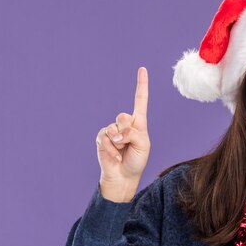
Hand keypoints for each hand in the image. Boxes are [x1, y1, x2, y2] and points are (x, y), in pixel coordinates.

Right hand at [95, 67, 150, 188]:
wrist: (124, 176)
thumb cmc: (137, 160)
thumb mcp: (143, 145)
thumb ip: (134, 134)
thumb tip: (117, 132)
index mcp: (139, 123)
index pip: (140, 100)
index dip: (141, 85)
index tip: (142, 69)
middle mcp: (125, 124)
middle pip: (123, 116)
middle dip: (127, 132)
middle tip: (128, 144)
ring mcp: (112, 130)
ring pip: (114, 128)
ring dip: (119, 142)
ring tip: (122, 151)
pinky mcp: (102, 138)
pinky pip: (105, 138)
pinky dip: (112, 149)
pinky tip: (116, 156)